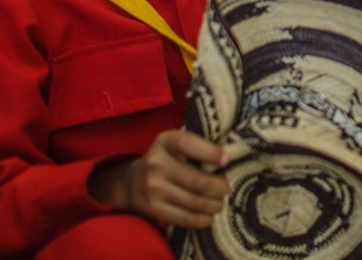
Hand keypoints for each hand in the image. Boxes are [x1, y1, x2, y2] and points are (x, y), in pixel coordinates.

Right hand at [89, 129, 229, 228]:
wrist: (130, 182)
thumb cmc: (166, 159)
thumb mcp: (175, 143)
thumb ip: (198, 144)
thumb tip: (231, 155)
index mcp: (165, 141)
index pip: (189, 143)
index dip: (211, 152)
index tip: (226, 160)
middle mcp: (156, 163)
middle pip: (199, 181)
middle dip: (220, 187)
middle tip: (225, 188)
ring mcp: (153, 188)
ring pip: (195, 202)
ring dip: (214, 205)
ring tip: (219, 202)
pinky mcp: (153, 209)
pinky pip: (185, 218)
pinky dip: (203, 219)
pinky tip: (208, 215)